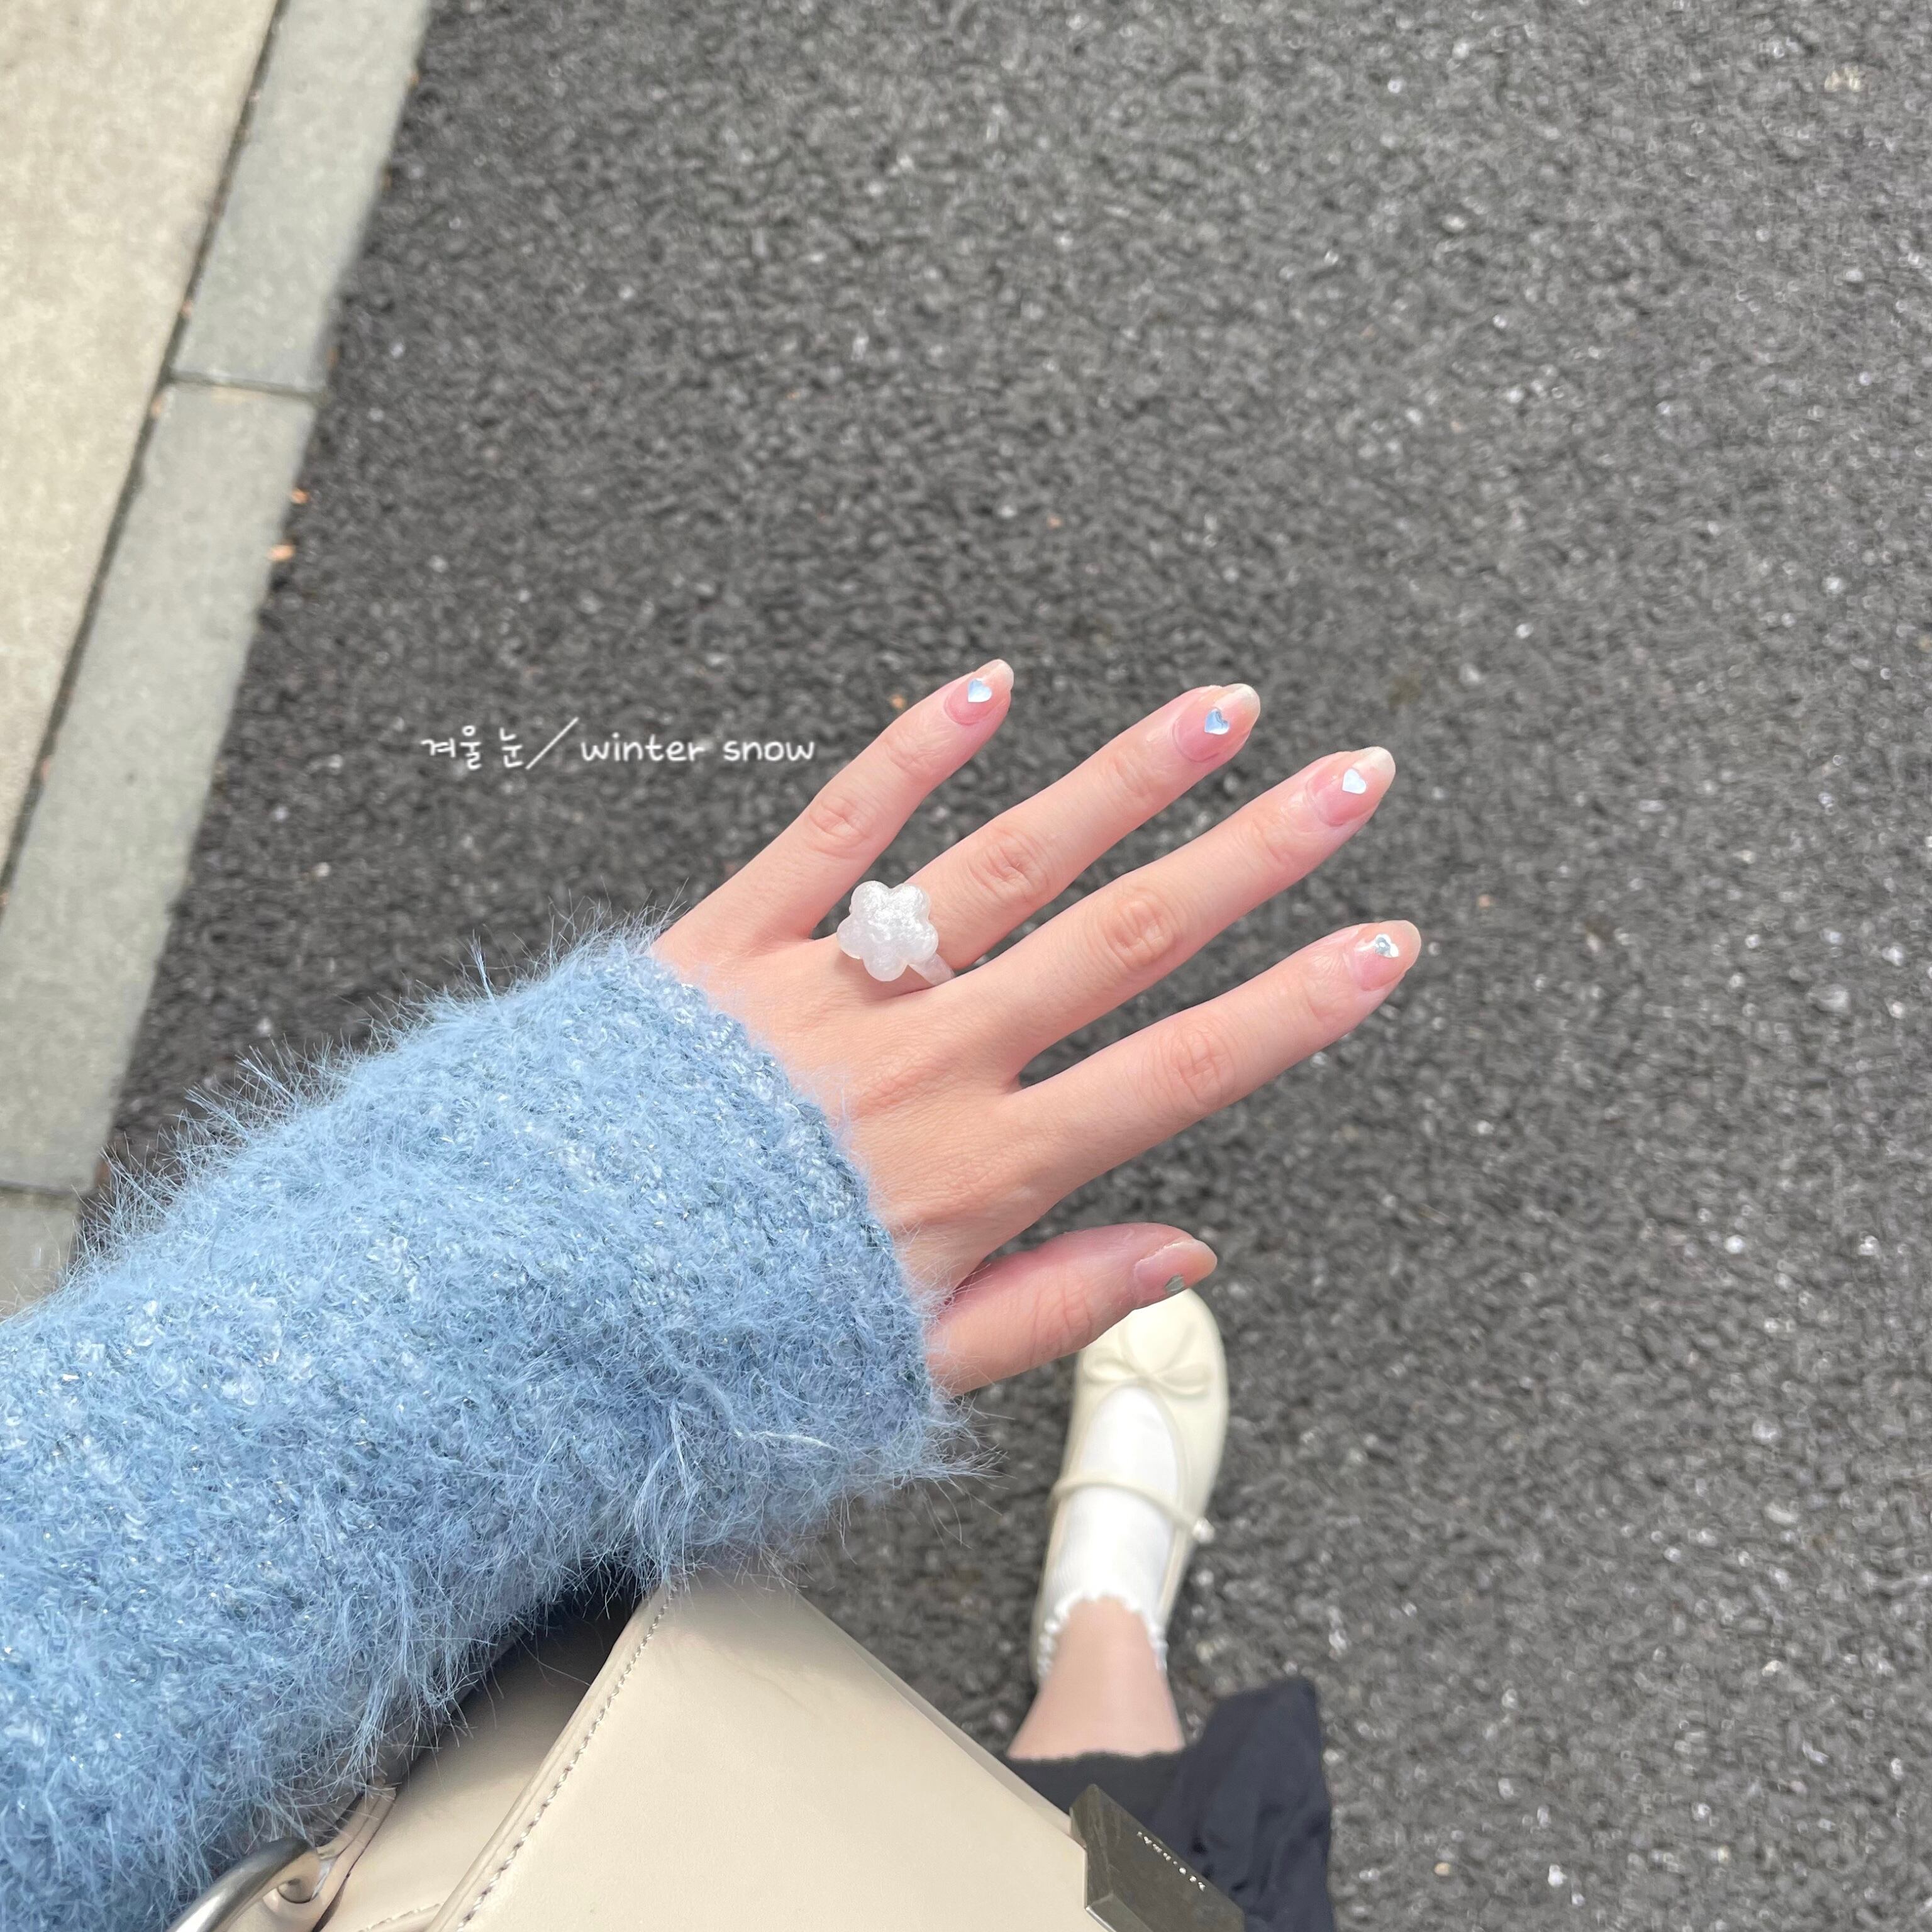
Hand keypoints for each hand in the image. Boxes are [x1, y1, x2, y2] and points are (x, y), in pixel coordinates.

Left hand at [652, 663, 1413, 1394]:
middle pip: (1122, 938)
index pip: (1177, 1070)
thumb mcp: (906, 1368)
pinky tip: (986, 688)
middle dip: (1253, 856)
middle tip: (1348, 783)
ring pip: (1006, 862)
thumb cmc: (713, 1339)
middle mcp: (923, 1063)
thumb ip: (1054, 1304)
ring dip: (1121, 780)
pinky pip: (835, 830)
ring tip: (1213, 714)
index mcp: (975, 1170)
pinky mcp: (733, 944)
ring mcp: (833, 989)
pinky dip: (910, 752)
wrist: (526, 1302)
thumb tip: (1181, 1258)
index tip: (1380, 945)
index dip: (1296, 1007)